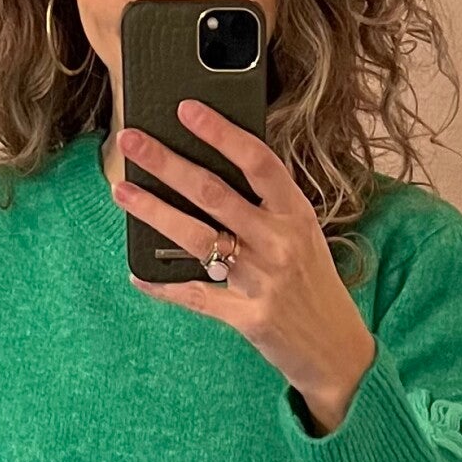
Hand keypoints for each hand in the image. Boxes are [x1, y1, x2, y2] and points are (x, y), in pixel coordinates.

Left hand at [110, 100, 377, 432]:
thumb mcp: (304, 237)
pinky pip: (196, 296)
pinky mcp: (248, 317)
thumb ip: (269, 207)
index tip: (187, 110)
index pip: (259, 162)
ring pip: (197, 238)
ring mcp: (264, 280)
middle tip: (132, 140)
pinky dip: (163, 286)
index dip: (221, 133)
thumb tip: (213, 171)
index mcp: (297, 215)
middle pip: (215, 194)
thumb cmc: (314, 286)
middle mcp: (281, 242)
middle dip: (168, 163)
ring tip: (122, 192)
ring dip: (154, 212)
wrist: (338, 351)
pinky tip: (138, 274)